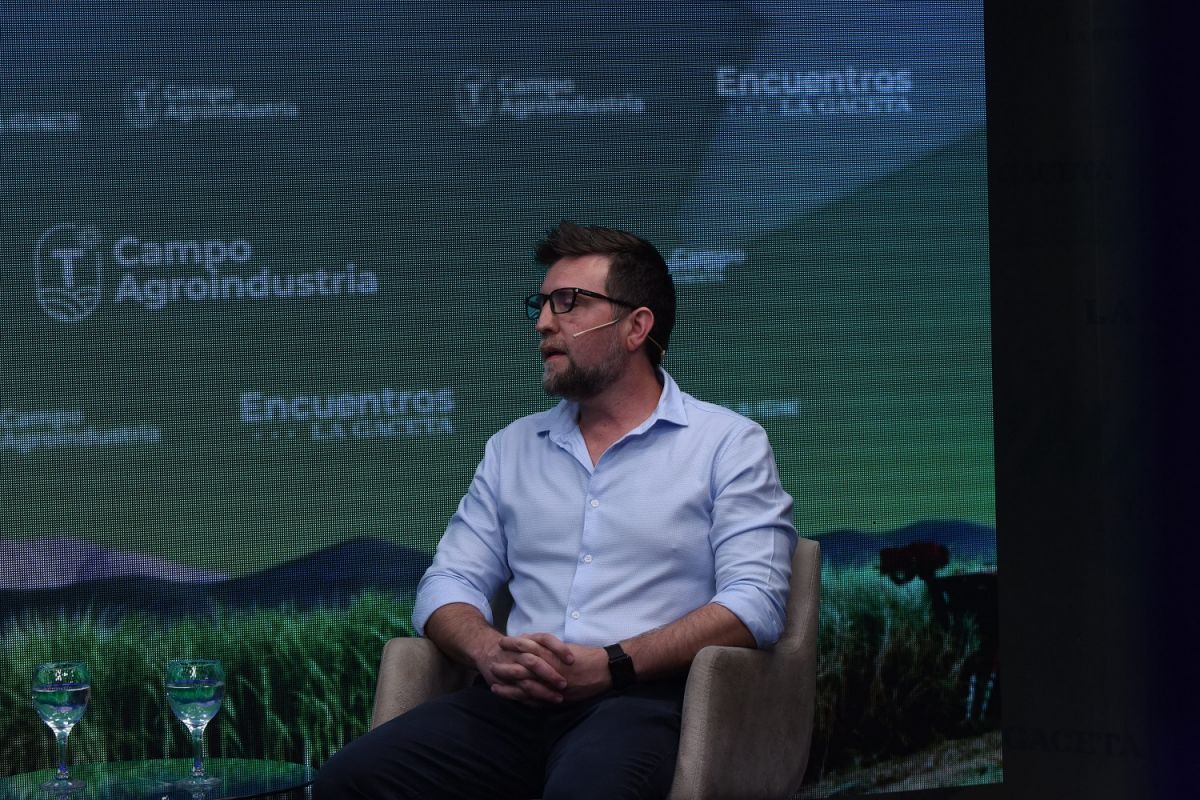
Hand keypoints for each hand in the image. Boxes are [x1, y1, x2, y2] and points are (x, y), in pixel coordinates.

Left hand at [491, 634, 611, 704]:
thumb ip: (548, 648)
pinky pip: (536, 702)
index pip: (527, 648)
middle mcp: (550, 670)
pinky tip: (512, 700)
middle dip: (505, 669)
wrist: (605, 670)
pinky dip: (522, 701)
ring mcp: (552, 687)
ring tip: (494, 688)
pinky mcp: (556, 699)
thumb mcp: (565, 647)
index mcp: (552, 655)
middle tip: (491, 667)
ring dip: (508, 688)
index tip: (502, 643)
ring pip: (525, 688)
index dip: (513, 646)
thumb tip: (530, 645)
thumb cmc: (586, 656)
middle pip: (521, 669)